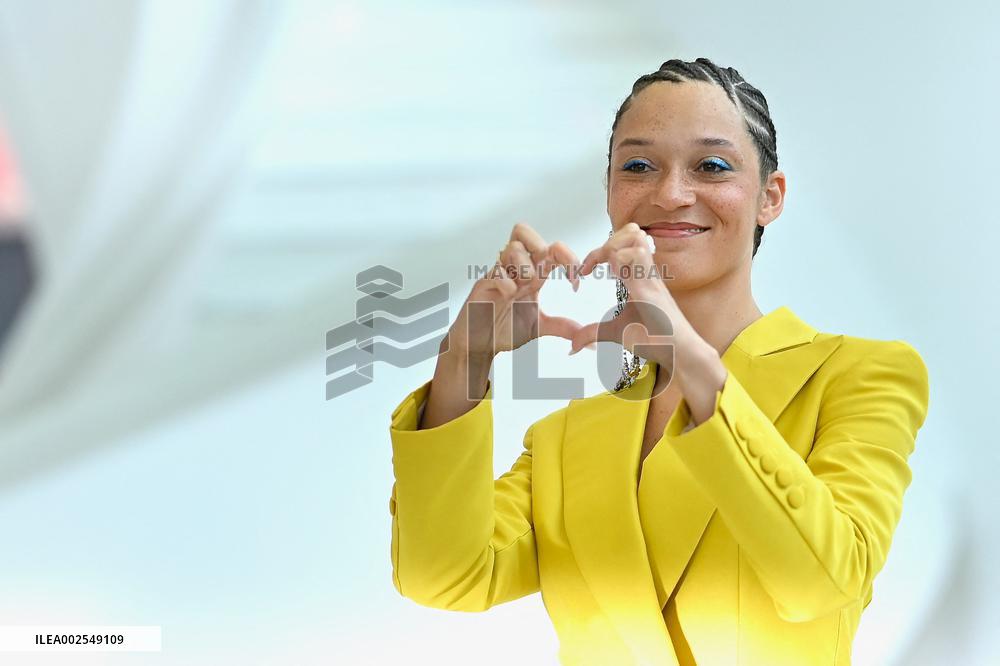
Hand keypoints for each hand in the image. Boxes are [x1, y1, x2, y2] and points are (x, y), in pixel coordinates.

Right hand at [444, 222, 583, 360]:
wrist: (479, 345)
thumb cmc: (503, 329)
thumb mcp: (540, 327)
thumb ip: (563, 326)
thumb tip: (588, 339)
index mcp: (531, 274)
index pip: (550, 249)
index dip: (568, 258)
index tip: (576, 283)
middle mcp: (514, 269)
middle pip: (523, 231)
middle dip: (541, 246)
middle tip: (547, 269)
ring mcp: (496, 276)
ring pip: (511, 248)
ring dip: (525, 265)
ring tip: (525, 286)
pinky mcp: (482, 287)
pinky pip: (494, 272)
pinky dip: (506, 282)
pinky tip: (510, 296)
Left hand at [568, 223, 687, 377]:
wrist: (680, 353)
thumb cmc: (655, 338)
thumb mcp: (615, 332)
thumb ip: (593, 333)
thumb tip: (573, 345)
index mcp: (639, 277)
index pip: (622, 245)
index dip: (599, 251)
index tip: (583, 272)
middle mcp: (646, 273)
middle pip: (632, 232)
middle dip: (608, 241)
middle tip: (592, 266)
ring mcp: (651, 279)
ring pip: (636, 239)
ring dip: (614, 247)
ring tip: (603, 270)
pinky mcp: (652, 291)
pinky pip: (638, 260)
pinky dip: (621, 261)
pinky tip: (613, 278)